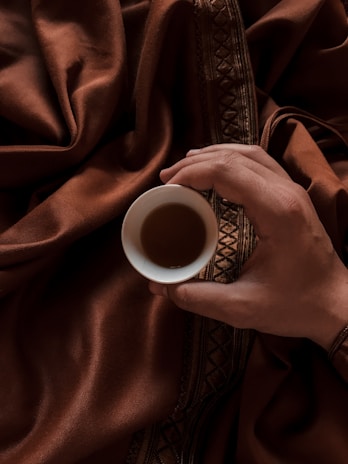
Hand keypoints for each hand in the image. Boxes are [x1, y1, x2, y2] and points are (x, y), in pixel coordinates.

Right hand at [149, 144, 347, 350]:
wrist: (336, 304)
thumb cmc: (296, 305)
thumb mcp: (243, 308)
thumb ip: (198, 297)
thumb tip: (160, 287)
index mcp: (277, 211)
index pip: (227, 170)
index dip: (191, 173)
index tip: (167, 187)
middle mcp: (287, 192)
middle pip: (235, 156)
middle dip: (196, 163)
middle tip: (167, 178)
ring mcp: (293, 191)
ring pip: (250, 153)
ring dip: (215, 156)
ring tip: (186, 167)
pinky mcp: (293, 196)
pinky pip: (260, 164)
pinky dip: (232, 161)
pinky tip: (217, 172)